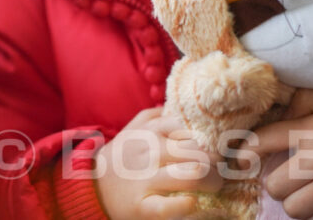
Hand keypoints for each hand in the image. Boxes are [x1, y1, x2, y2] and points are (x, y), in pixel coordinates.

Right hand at [94, 107, 223, 218]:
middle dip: (217, 163)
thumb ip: (156, 115)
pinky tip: (193, 203)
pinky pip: (169, 207)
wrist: (92, 185)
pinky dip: (186, 205)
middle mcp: (150, 152)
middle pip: (199, 152)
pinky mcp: (142, 205)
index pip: (192, 128)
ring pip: (192, 177)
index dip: (211, 139)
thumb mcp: (133, 128)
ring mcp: (146, 179)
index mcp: (151, 131)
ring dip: (211, 182)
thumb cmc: (121, 156)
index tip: (217, 148)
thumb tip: (178, 105)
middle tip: (220, 170)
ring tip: (213, 186)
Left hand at [235, 89, 312, 219]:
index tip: (239, 157)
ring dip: (293, 201)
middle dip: (275, 180)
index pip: (263, 141)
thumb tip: (278, 111)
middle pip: (274, 184)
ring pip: (293, 208)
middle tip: (285, 174)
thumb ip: (304, 99)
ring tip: (302, 190)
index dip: (244, 151)